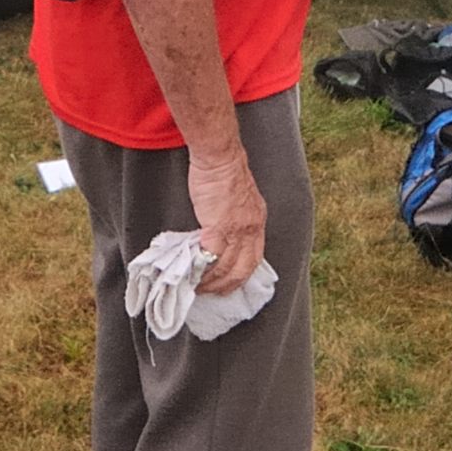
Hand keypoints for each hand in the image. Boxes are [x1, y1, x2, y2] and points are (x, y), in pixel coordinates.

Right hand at [187, 144, 268, 294]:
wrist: (219, 157)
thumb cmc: (225, 170)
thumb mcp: (241, 198)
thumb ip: (236, 217)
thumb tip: (224, 232)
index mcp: (257, 221)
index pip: (255, 257)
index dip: (242, 274)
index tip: (230, 283)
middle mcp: (251, 229)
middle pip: (244, 268)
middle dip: (228, 285)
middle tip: (213, 292)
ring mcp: (236, 230)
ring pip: (227, 267)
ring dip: (212, 281)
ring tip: (199, 286)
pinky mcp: (219, 227)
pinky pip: (212, 257)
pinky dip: (203, 269)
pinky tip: (194, 273)